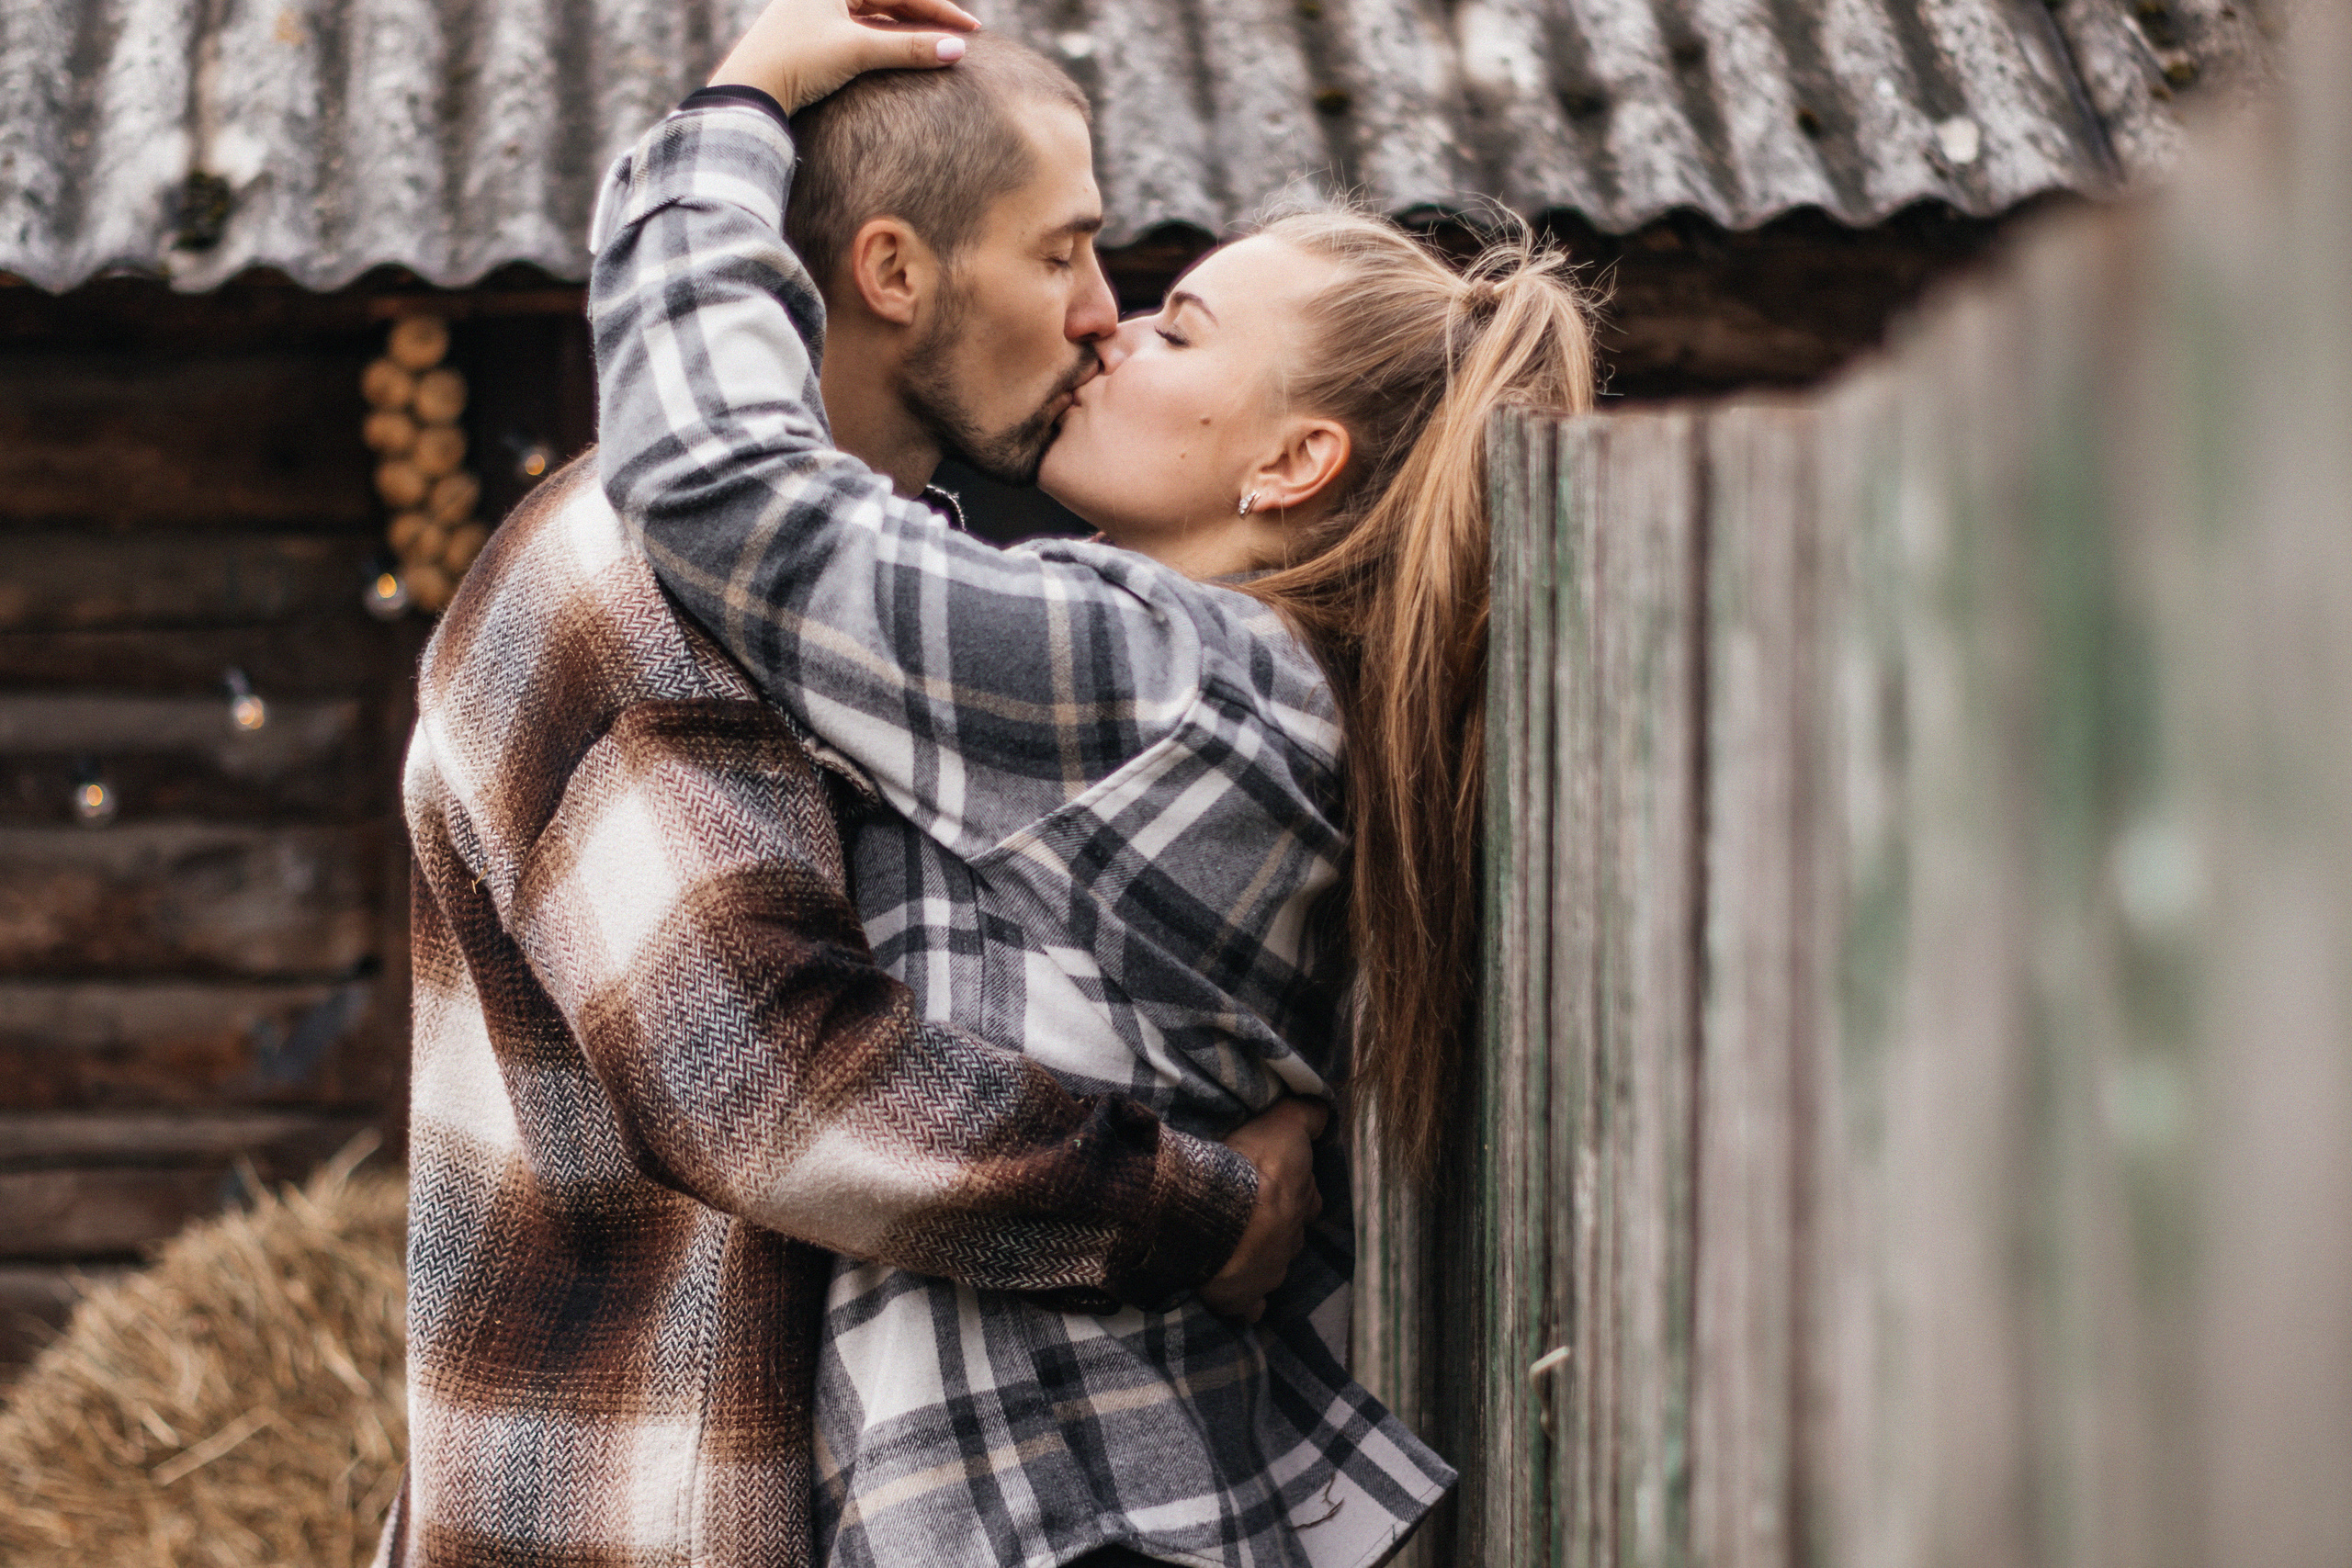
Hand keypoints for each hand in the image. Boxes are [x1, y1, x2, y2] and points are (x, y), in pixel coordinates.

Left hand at [709, 0, 980, 114]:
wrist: (751, 90)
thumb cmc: (797, 61)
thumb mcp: (857, 51)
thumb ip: (908, 49)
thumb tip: (957, 50)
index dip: (938, 9)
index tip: (970, 29)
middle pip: (890, 0)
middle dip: (928, 18)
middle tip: (963, 36)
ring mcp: (818, 12)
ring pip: (878, 16)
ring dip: (910, 32)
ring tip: (941, 47)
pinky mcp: (814, 36)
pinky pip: (862, 32)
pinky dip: (888, 43)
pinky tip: (908, 54)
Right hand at [1198, 1097, 1330, 1323]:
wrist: (1218, 1217)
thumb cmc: (1252, 1169)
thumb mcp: (1283, 1125)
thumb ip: (1305, 1115)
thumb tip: (1324, 1109)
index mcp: (1302, 1202)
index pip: (1309, 1197)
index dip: (1297, 1189)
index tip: (1281, 1182)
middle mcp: (1292, 1241)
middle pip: (1291, 1234)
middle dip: (1277, 1226)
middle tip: (1254, 1215)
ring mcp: (1270, 1273)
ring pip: (1273, 1268)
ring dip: (1260, 1259)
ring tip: (1237, 1249)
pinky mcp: (1243, 1298)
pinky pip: (1250, 1306)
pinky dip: (1246, 1302)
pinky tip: (1234, 1293)